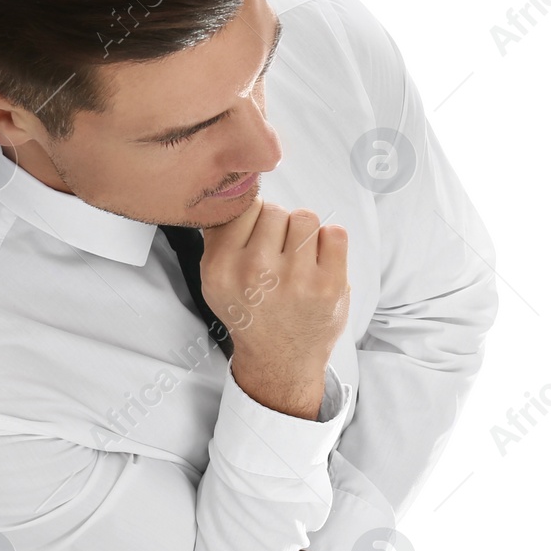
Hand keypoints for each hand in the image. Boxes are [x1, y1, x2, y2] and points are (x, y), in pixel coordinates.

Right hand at [200, 200, 349, 419]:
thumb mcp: (215, 280)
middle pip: (276, 210)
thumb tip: (234, 190)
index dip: (256, 218)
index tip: (260, 236)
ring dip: (305, 234)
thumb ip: (219, 236)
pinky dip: (329, 244)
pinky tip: (319, 265)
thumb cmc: (252, 314)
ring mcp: (296, 279)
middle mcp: (256, 272)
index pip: (246, 207)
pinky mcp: (330, 285)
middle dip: (280, 227)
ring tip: (299, 259)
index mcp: (222, 267)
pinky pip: (335, 233)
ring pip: (305, 217)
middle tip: (280, 255)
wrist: (279, 361)